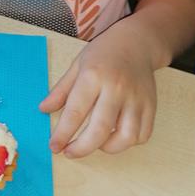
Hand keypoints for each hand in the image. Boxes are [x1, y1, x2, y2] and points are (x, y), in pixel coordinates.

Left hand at [39, 24, 156, 156]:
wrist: (136, 43)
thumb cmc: (103, 53)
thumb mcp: (77, 65)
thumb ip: (61, 90)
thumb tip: (44, 110)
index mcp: (93, 76)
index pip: (75, 112)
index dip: (63, 134)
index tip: (54, 146)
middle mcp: (116, 88)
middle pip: (100, 129)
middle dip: (82, 148)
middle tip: (70, 153)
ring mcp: (136, 98)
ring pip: (125, 137)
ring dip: (107, 148)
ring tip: (94, 144)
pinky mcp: (150, 106)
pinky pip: (142, 135)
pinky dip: (128, 143)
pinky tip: (115, 137)